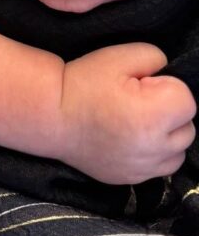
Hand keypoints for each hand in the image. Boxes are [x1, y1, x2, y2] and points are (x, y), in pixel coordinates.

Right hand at [58, 43, 194, 183]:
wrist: (49, 115)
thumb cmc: (82, 82)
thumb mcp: (116, 56)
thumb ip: (153, 57)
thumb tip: (167, 72)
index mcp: (151, 116)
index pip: (187, 100)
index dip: (164, 86)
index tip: (140, 84)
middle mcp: (154, 148)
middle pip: (187, 126)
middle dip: (168, 112)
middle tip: (136, 101)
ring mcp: (144, 169)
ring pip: (178, 151)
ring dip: (165, 136)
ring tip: (136, 121)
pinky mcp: (132, 179)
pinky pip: (159, 167)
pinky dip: (152, 153)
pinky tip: (128, 138)